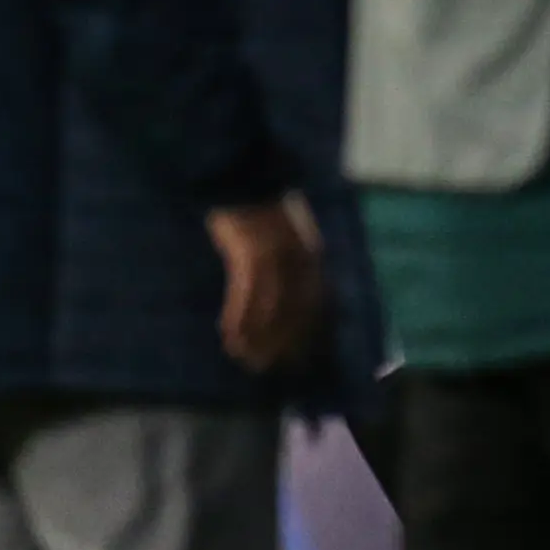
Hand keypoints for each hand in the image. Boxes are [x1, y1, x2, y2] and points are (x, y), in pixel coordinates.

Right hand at [207, 193, 327, 373]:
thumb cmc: (261, 213)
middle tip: (273, 368)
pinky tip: (230, 338)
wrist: (244, 181)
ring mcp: (274, 259)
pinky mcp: (248, 256)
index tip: (305, 359)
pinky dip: (238, 321)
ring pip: (271, 311)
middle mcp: (299, 261)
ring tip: (251, 361)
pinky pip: (244, 297)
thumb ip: (295, 268)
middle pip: (297, 313)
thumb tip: (293, 304)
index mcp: (312, 257)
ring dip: (260, 340)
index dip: (311, 334)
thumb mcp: (290, 240)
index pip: (318, 305)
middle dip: (286, 344)